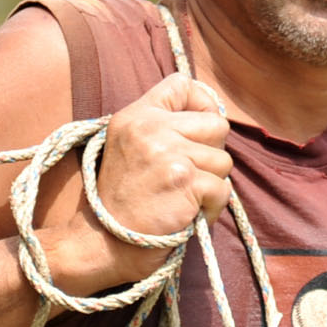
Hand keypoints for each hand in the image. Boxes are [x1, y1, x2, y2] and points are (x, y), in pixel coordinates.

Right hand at [39, 72, 233, 295]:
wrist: (102, 242)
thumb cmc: (120, 201)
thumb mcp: (128, 147)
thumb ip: (162, 126)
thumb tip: (213, 117)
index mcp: (136, 115)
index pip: (182, 84)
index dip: (201, 105)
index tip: (196, 132)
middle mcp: (151, 127)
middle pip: (217, 125)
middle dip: (210, 153)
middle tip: (186, 176)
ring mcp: (169, 153)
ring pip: (223, 160)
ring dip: (210, 185)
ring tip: (181, 199)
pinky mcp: (185, 181)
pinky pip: (222, 189)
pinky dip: (210, 209)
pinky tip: (186, 216)